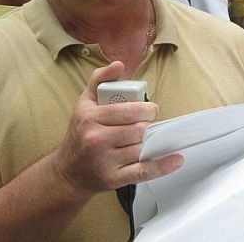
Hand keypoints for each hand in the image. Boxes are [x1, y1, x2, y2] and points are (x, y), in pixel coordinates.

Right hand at [53, 61, 182, 195]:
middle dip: (150, 124)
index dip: (147, 109)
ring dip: (153, 141)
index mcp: (90, 118)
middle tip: (150, 123)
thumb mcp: (84, 102)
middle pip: (138, 130)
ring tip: (153, 136)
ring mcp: (105, 161)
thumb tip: (119, 64)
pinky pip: (143, 171)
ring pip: (141, 148)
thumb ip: (100, 79)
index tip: (151, 109)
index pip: (129, 110)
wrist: (67, 172)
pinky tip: (176, 160)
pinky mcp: (113, 179)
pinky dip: (162, 166)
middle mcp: (96, 139)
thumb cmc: (79, 133)